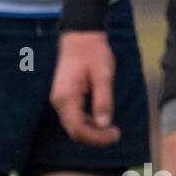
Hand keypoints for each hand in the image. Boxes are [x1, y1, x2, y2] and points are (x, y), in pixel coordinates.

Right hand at [49, 31, 119, 146]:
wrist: (80, 37)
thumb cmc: (93, 53)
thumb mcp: (103, 75)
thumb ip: (103, 100)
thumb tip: (105, 125)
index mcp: (67, 97)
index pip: (78, 128)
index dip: (97, 137)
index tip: (115, 135)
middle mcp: (59, 102)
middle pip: (74, 131)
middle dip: (95, 137)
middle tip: (116, 135)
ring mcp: (60, 101)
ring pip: (74, 126)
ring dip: (92, 132)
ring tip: (112, 129)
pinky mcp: (64, 99)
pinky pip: (74, 118)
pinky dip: (88, 123)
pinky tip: (102, 120)